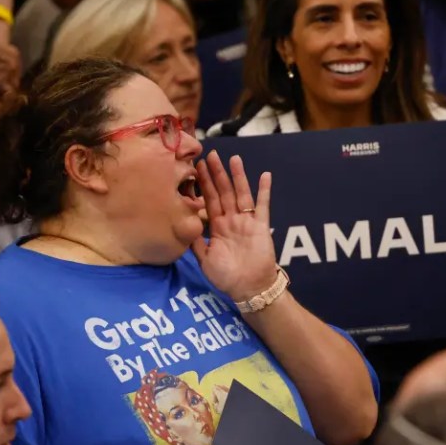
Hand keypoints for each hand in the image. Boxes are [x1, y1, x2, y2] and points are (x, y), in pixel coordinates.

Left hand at [191, 151, 276, 301]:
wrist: (248, 288)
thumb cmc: (225, 276)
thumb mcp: (204, 258)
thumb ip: (194, 242)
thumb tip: (181, 226)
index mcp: (216, 227)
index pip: (208, 201)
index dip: (203, 184)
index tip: (196, 168)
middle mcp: (230, 220)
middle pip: (223, 192)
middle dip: (216, 174)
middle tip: (210, 155)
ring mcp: (246, 222)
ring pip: (240, 194)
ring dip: (237, 176)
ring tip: (233, 158)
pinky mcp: (260, 226)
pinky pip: (262, 206)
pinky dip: (264, 191)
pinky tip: (264, 175)